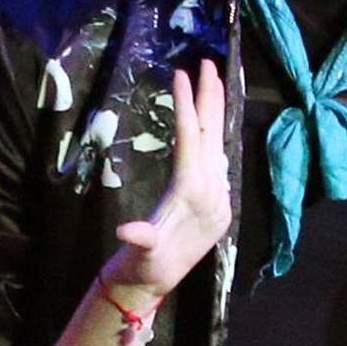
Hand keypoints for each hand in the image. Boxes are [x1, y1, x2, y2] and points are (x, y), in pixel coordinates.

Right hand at [108, 61, 229, 296]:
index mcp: (192, 192)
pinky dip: (216, 133)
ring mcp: (218, 194)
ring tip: (213, 81)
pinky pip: (219, 158)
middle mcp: (212, 189)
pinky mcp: (218, 201)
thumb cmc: (145, 264)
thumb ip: (140, 239)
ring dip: (215, 111)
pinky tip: (213, 123)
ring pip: (218, 143)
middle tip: (208, 63)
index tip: (180, 74)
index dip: (185, 105)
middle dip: (210, 96)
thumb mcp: (142, 252)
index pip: (190, 138)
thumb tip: (127, 232)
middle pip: (212, 134)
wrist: (157, 282)